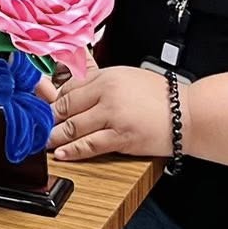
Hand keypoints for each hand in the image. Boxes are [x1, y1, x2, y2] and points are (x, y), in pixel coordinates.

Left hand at [48, 65, 175, 162]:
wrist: (189, 114)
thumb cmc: (161, 96)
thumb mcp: (127, 76)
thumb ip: (99, 78)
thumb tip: (72, 75)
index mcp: (107, 77)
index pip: (69, 88)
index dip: (54, 100)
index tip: (45, 108)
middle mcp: (107, 94)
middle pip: (66, 107)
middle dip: (49, 119)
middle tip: (37, 126)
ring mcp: (113, 116)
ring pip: (73, 127)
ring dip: (55, 136)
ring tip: (44, 141)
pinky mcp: (121, 137)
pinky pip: (89, 145)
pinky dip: (72, 151)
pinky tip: (61, 153)